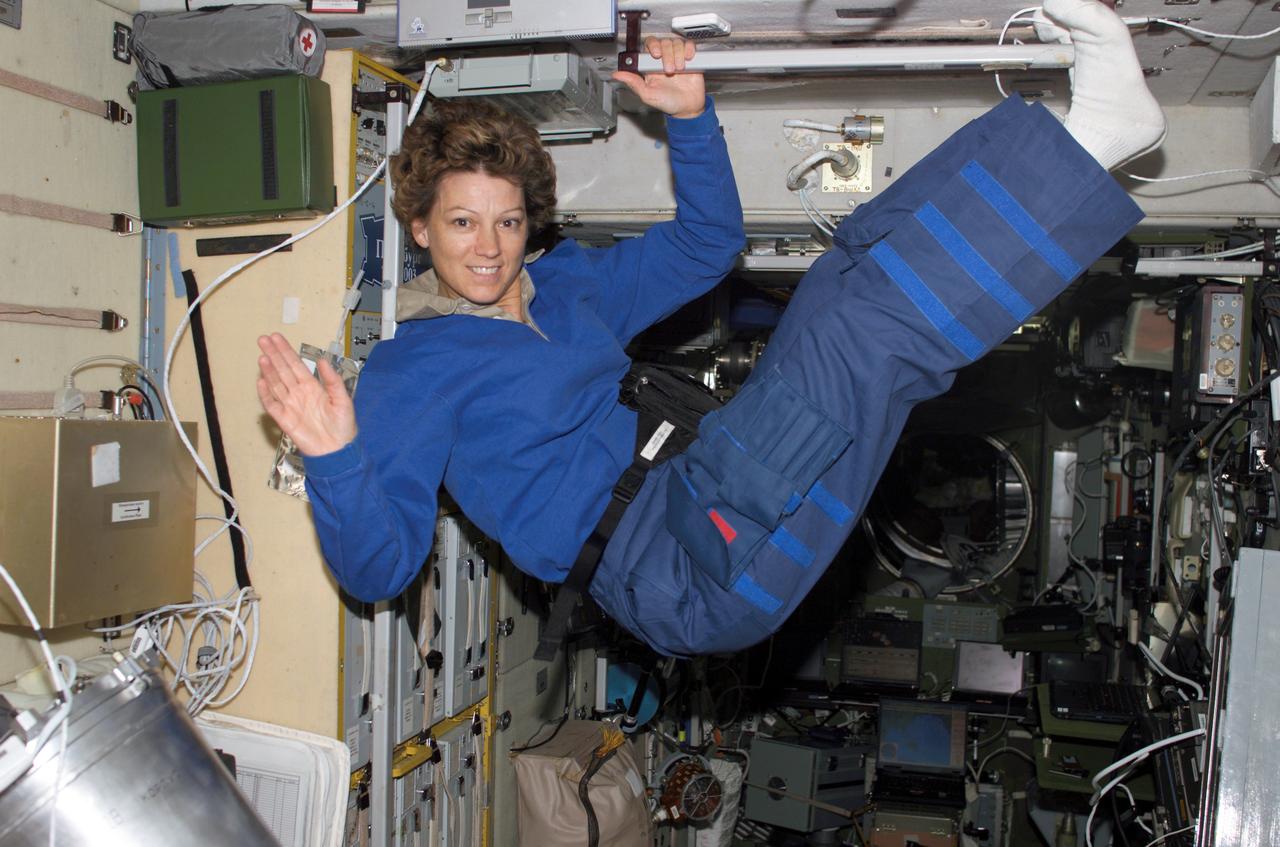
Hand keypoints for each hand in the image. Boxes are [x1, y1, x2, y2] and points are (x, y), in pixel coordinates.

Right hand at [256, 333, 356, 456]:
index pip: (296, 365)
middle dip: (273, 355)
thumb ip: (333, 380)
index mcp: (312, 387)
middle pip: (283, 370)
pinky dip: (265, 394)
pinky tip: (261, 381)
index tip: (276, 338)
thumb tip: (323, 360)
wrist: (337, 450)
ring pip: (276, 384)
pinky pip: (272, 405)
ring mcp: (290, 405)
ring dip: (268, 371)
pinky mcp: (284, 420)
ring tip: (262, 356)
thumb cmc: (343, 426)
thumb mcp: (343, 400)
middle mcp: (299, 393)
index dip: (286, 351)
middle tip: (263, 339)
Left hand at [612, 37, 705, 119]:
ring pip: (676, 43)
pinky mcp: (689, 59)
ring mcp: (677, 58)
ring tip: (679, 69)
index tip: (656, 55)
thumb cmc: (667, 103)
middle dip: (667, 55)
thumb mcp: (647, 95)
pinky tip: (688, 60)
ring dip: (678, 55)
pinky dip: (689, 50)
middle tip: (669, 70)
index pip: (649, 45)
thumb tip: (617, 75)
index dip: (653, 46)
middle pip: (664, 42)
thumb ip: (633, 83)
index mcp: (651, 66)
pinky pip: (689, 46)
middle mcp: (663, 60)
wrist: (687, 108)